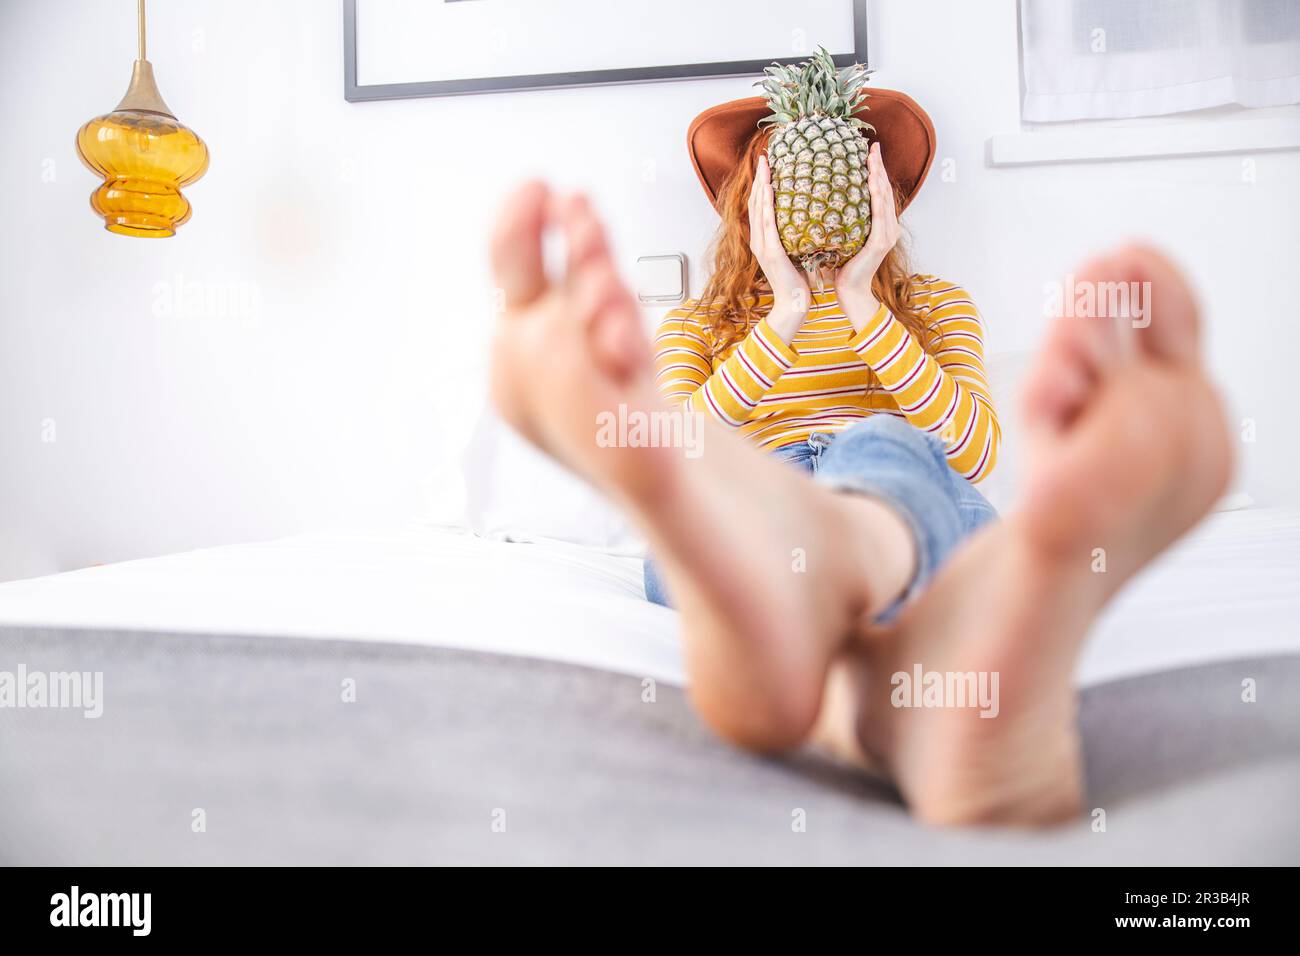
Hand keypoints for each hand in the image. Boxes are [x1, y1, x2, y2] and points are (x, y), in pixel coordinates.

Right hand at [748, 154, 810, 340]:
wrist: (793, 303)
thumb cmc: (798, 280)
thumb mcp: (797, 250)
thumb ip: (798, 234)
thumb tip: (811, 216)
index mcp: (764, 239)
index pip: (761, 206)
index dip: (762, 185)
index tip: (769, 165)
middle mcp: (758, 239)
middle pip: (756, 203)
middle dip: (759, 179)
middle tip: (764, 156)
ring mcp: (762, 245)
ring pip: (758, 209)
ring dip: (760, 186)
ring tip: (765, 166)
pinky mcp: (770, 252)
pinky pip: (767, 224)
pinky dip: (766, 205)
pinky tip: (769, 190)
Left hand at [836, 142, 899, 323]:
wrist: (848, 292)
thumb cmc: (840, 266)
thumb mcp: (839, 237)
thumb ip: (838, 220)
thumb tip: (821, 200)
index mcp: (877, 224)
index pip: (875, 192)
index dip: (873, 171)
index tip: (867, 151)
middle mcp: (887, 226)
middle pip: (883, 190)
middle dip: (878, 167)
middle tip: (873, 146)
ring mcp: (887, 233)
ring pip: (883, 197)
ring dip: (879, 175)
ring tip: (873, 158)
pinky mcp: (881, 241)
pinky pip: (880, 213)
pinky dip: (876, 195)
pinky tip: (872, 181)